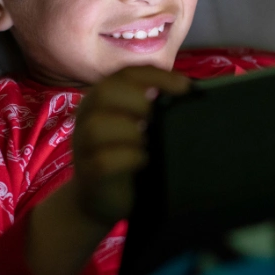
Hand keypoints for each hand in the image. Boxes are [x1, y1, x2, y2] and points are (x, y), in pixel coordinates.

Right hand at [72, 65, 189, 225]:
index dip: (156, 75)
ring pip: (97, 126)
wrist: (101, 201)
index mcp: (103, 99)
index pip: (126, 74)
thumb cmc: (127, 157)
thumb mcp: (141, 127)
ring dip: (130, 130)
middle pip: (105, 92)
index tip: (185, 86)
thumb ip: (155, 107)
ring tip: (149, 140)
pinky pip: (103, 161)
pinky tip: (144, 160)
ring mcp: (84, 146)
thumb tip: (190, 92)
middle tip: (159, 116)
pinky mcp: (88, 173)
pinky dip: (128, 157)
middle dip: (138, 99)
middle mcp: (88, 116)